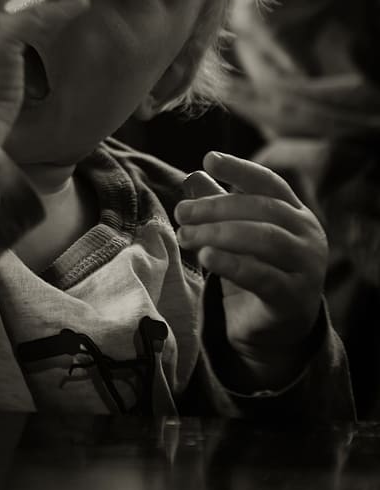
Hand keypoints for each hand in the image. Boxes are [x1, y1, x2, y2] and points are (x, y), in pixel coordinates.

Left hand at [175, 151, 326, 387]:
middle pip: (262, 209)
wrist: (274, 331)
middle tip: (182, 212)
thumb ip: (222, 207)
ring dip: (218, 233)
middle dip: (216, 207)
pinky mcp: (293, 298)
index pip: (269, 184)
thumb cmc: (256, 272)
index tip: (210, 159)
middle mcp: (307, 236)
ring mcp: (306, 268)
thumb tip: (195, 175)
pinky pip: (262, 276)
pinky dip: (231, 263)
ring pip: (263, 239)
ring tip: (185, 235)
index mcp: (296, 214)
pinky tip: (206, 256)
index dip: (239, 169)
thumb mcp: (238, 237)